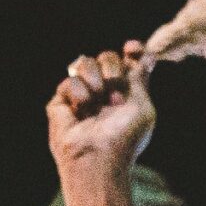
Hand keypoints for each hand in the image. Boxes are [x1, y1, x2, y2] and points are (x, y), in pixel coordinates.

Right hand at [45, 42, 153, 178]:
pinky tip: (81, 111)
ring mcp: (82, 94)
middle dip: (113, 69)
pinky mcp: (62, 101)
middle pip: (107, 56)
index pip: (129, 59)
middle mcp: (105, 91)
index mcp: (126, 91)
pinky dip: (79, 94)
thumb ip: (141, 77)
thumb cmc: (125, 137)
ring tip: (98, 103)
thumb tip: (144, 54)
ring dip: (96, 80)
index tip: (131, 49)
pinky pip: (70, 81)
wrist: (99, 156)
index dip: (132, 49)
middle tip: (116, 96)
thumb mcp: (142, 106)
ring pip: (86, 62)